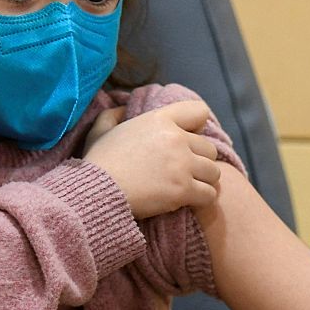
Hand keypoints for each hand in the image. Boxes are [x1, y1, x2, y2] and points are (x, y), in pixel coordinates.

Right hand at [84, 100, 222, 218]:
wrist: (95, 192)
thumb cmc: (97, 163)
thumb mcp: (100, 130)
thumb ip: (114, 114)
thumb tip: (125, 108)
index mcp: (159, 119)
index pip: (199, 111)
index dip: (197, 126)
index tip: (187, 140)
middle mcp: (176, 138)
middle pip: (209, 148)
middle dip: (199, 160)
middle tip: (183, 171)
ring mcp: (182, 164)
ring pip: (213, 172)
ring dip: (203, 180)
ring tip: (187, 187)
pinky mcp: (184, 190)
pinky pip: (209, 194)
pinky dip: (202, 199)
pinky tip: (188, 201)